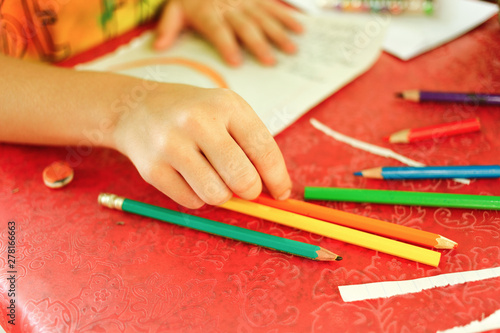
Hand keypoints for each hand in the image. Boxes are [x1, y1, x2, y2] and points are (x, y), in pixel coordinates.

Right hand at [111, 83, 291, 208]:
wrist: (137, 107)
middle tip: (245, 187)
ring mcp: (171, 145)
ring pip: (216, 195)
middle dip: (250, 191)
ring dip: (222, 195)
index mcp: (225, 105)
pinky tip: (190, 177)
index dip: (277, 178)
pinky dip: (198, 197)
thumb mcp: (225, 111)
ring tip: (214, 177)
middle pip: (242, 179)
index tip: (281, 193)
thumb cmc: (193, 113)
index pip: (263, 150)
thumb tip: (273, 189)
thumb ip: (251, 144)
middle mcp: (197, 122)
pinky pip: (191, 201)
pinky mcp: (152, 169)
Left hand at [154, 0, 302, 65]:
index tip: (236, 61)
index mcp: (209, 14)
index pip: (218, 30)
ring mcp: (246, 2)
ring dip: (278, 33)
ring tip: (291, 49)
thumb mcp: (174, 8)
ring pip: (264, 18)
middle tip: (271, 62)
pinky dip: (287, 17)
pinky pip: (273, 7)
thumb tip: (159, 47)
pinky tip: (299, 28)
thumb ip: (168, 27)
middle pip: (246, 27)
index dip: (227, 45)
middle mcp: (230, 8)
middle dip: (259, 44)